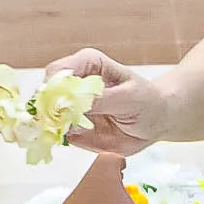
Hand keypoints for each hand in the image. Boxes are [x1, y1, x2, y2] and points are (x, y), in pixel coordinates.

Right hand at [43, 48, 169, 154]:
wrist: (157, 120)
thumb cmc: (147, 101)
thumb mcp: (129, 98)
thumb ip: (102, 99)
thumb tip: (74, 103)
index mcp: (88, 64)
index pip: (57, 71)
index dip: (52, 89)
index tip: (59, 107)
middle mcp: (75, 83)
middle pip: (46, 94)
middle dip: (47, 111)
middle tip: (59, 125)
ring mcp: (71, 106)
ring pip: (47, 116)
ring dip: (50, 127)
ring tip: (64, 133)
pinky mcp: (73, 126)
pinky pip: (58, 133)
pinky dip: (58, 138)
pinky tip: (70, 139)